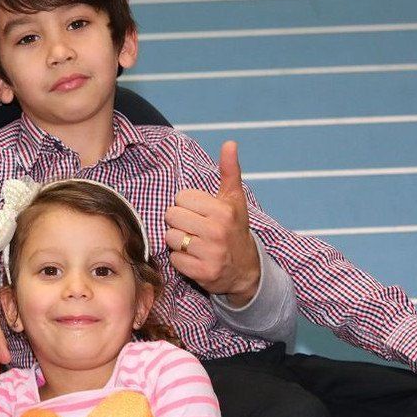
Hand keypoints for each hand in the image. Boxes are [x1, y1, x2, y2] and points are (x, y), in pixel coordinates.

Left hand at [165, 141, 260, 305]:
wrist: (246, 270)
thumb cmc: (235, 229)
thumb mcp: (234, 200)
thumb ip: (229, 171)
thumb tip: (230, 143)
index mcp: (223, 210)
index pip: (181, 198)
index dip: (187, 205)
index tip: (200, 214)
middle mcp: (217, 231)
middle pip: (171, 216)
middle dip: (180, 222)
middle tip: (196, 229)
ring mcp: (211, 253)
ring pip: (170, 238)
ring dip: (178, 242)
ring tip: (195, 244)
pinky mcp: (203, 273)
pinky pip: (174, 259)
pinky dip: (181, 260)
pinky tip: (195, 258)